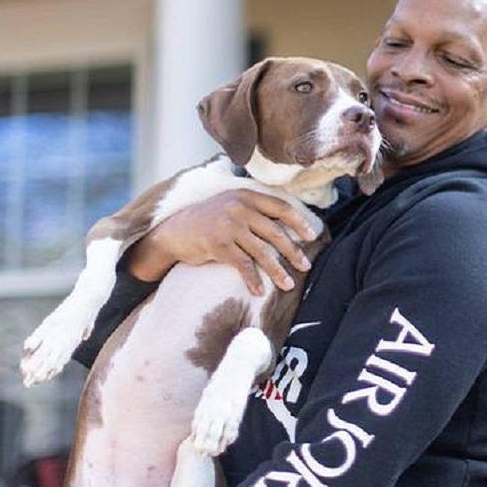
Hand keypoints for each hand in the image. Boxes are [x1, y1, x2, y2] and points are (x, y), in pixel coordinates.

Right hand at [124, 189, 321, 294]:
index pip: (280, 207)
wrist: (174, 231)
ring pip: (262, 251)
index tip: (312, 236)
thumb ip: (255, 210)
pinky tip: (259, 291)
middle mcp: (239, 208)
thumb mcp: (232, 206)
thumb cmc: (209, 221)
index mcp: (246, 196)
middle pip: (275, 232)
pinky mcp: (218, 244)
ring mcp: (228, 225)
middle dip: (293, 252)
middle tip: (306, 266)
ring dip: (278, 271)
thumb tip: (287, 227)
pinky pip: (243, 265)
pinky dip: (253, 280)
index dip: (298, 223)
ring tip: (288, 284)